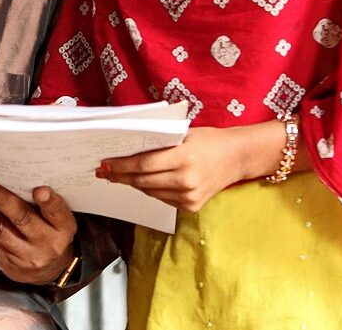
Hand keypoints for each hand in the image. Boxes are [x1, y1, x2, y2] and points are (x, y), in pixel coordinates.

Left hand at [0, 181, 76, 284]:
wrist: (49, 270)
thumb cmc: (52, 232)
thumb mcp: (59, 219)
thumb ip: (45, 202)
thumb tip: (17, 173)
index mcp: (63, 228)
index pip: (57, 213)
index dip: (49, 202)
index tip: (39, 190)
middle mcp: (47, 244)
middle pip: (24, 220)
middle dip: (4, 201)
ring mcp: (26, 257)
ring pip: (1, 232)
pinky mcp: (8, 264)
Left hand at [97, 122, 308, 212]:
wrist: (237, 157)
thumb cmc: (209, 140)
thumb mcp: (184, 134)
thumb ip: (160, 143)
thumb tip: (128, 149)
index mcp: (184, 158)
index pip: (143, 164)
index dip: (121, 166)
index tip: (105, 164)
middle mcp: (186, 180)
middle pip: (143, 181)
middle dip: (121, 176)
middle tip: (104, 172)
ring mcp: (189, 196)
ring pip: (150, 192)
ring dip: (133, 183)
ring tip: (118, 176)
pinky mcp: (192, 207)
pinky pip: (162, 199)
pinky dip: (150, 190)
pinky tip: (141, 182)